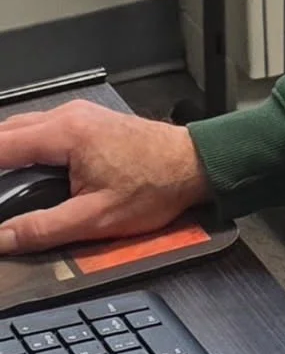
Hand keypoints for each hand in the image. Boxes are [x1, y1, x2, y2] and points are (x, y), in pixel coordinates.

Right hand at [0, 102, 211, 255]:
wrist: (197, 164)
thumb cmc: (157, 186)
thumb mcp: (97, 218)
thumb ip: (43, 229)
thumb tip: (2, 238)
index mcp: (66, 133)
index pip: (0, 145)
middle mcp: (69, 116)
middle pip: (6, 131)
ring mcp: (80, 115)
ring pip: (22, 128)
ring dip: (5, 151)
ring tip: (4, 185)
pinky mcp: (89, 122)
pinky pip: (42, 129)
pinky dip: (23, 146)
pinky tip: (20, 169)